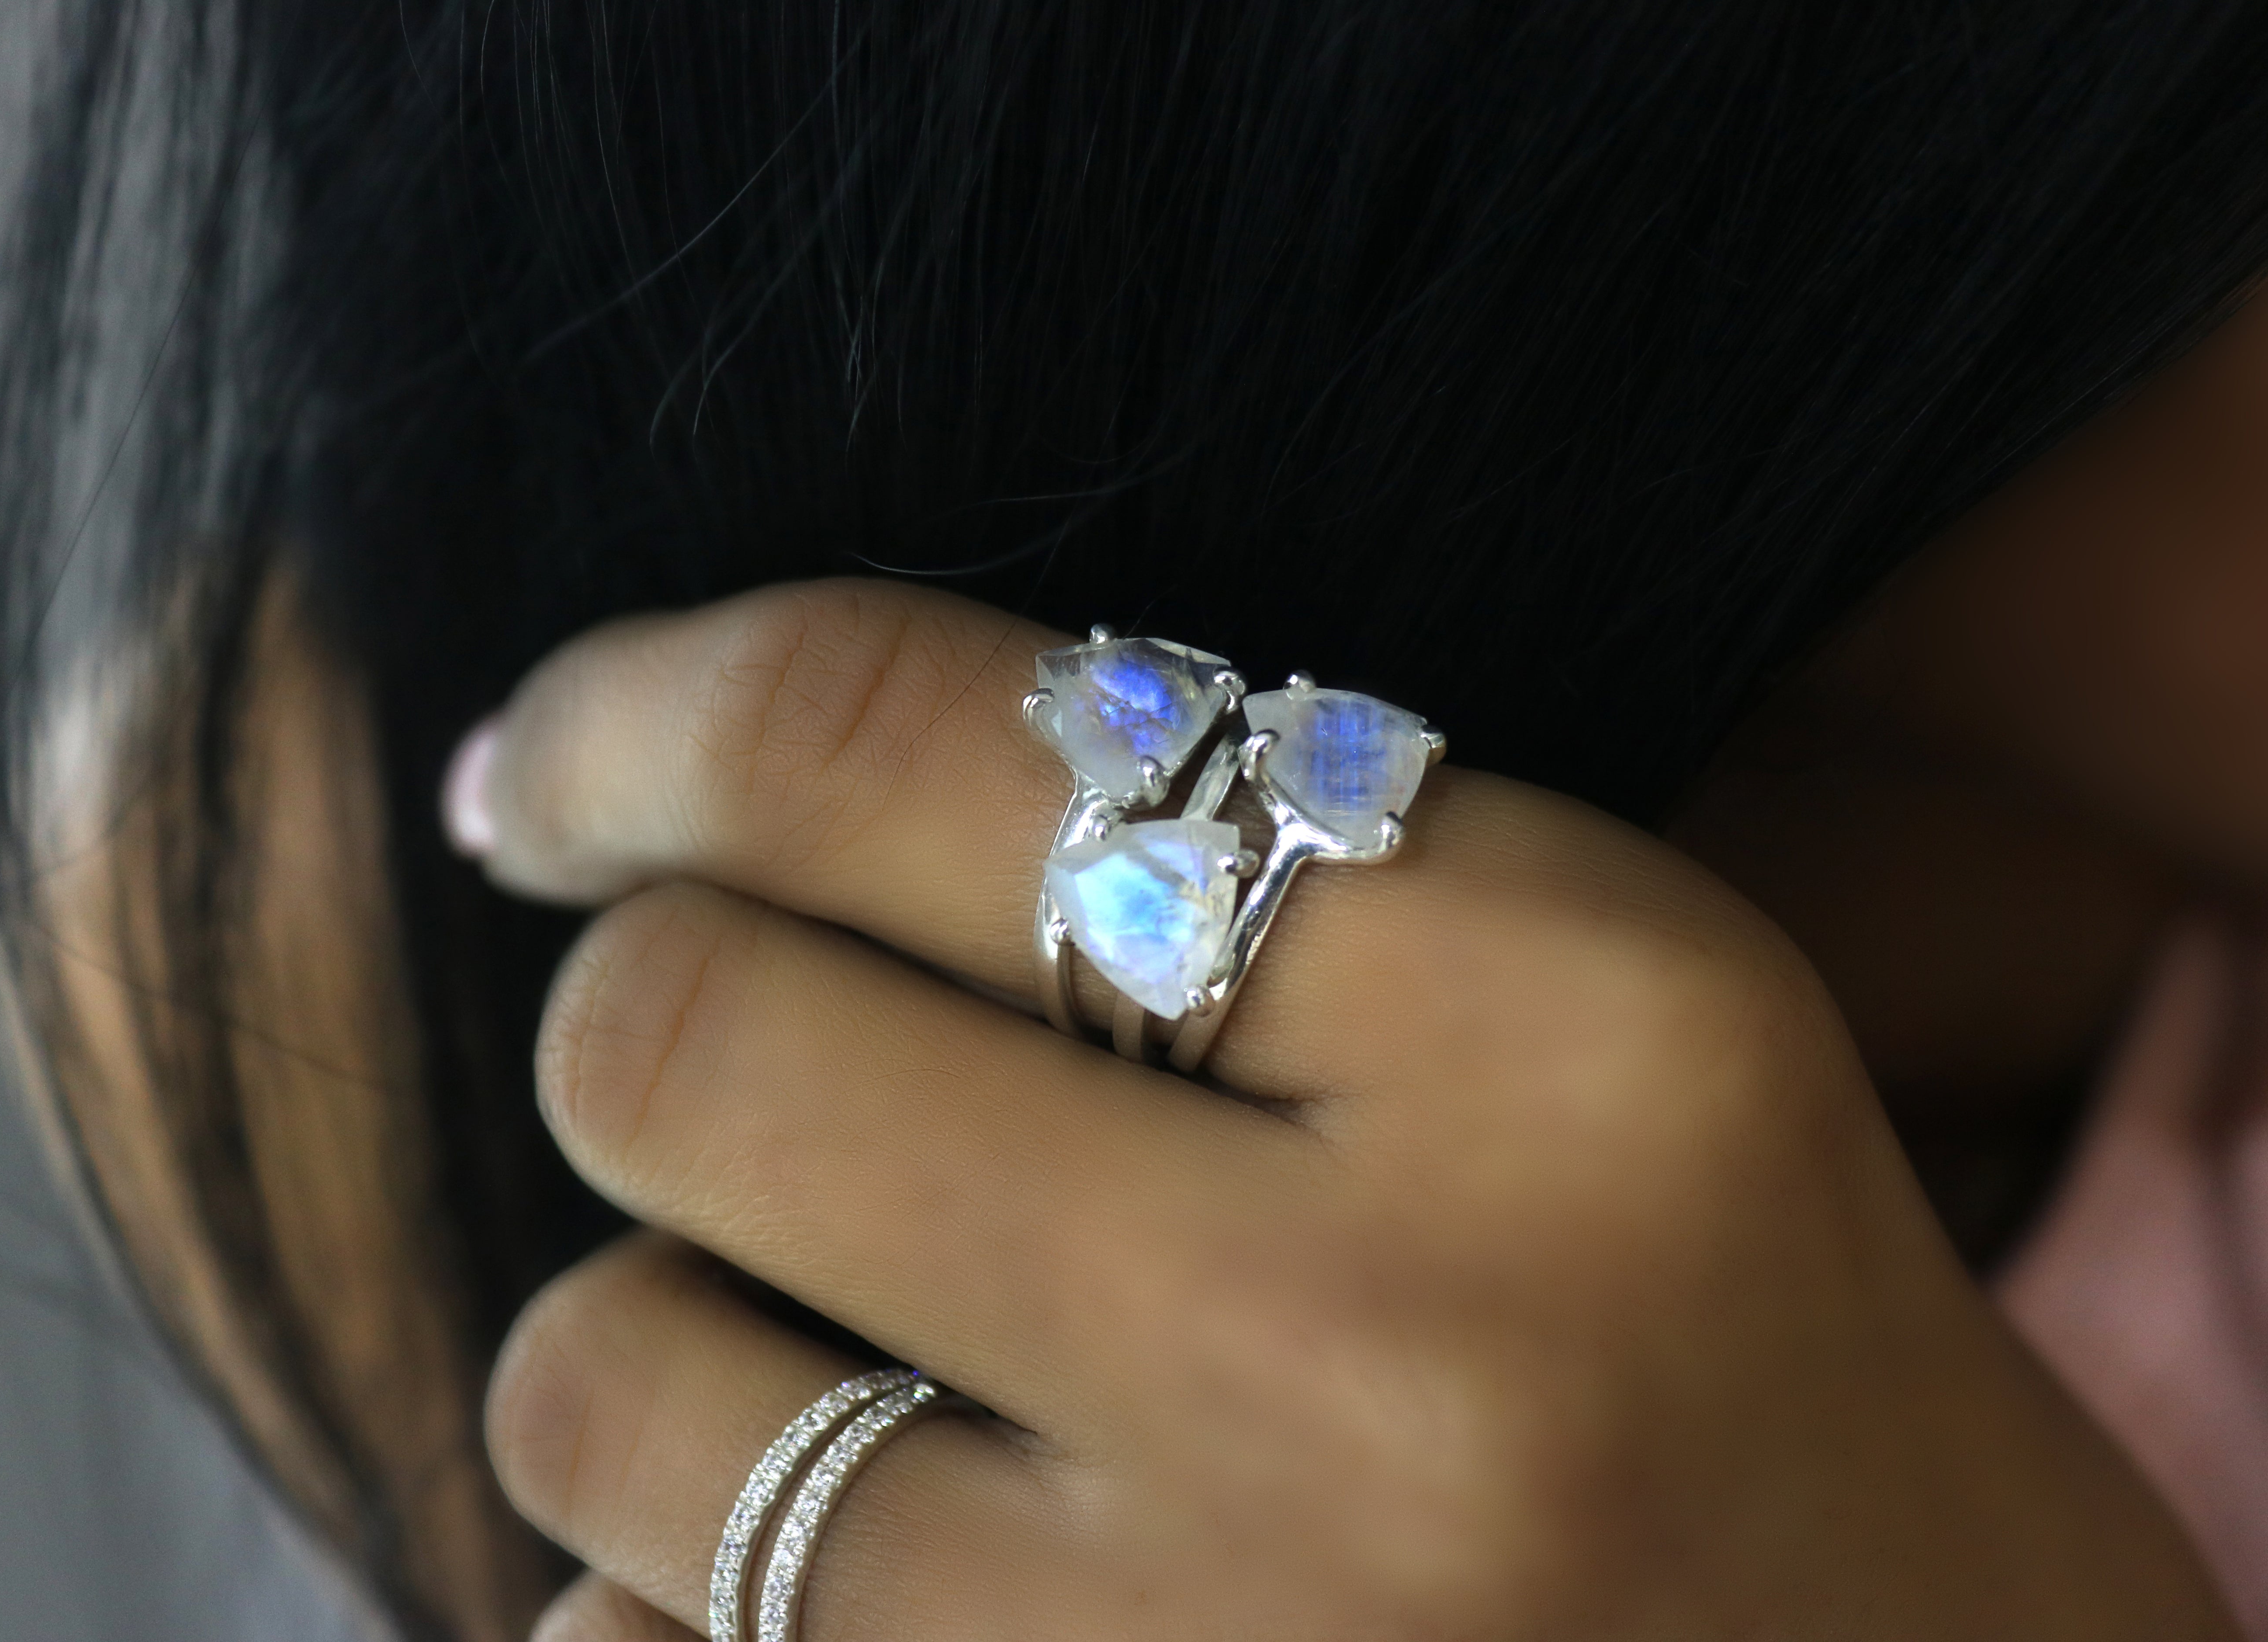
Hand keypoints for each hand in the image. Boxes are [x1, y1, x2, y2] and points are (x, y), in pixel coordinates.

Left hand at [462, 579, 2233, 1638]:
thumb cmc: (1716, 1337)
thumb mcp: (1573, 1001)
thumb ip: (1182, 864)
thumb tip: (653, 801)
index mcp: (1561, 1032)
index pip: (894, 748)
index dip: (640, 713)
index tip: (551, 762)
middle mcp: (1380, 1359)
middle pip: (690, 1053)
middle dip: (642, 1013)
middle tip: (729, 1049)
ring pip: (599, 1389)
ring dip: (644, 1329)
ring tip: (832, 1356)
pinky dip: (680, 1591)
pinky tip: (890, 1579)